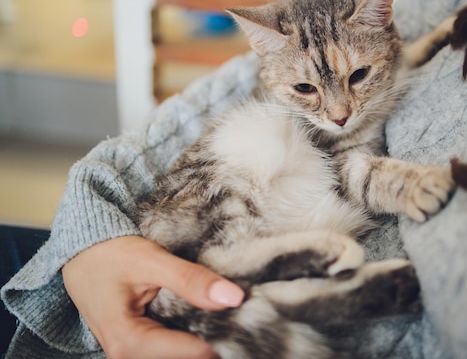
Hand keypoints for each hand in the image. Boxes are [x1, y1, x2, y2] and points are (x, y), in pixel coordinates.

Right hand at [62, 236, 243, 358]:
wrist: (80, 254)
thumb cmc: (109, 254)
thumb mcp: (151, 261)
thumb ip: (191, 280)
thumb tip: (234, 298)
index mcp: (129, 342)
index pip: (192, 353)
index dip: (224, 337)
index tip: (249, 318)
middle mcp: (129, 356)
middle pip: (188, 358)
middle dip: (217, 338)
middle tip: (242, 315)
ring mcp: (134, 354)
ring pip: (183, 355)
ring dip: (206, 336)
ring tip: (229, 315)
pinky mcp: (140, 346)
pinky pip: (174, 347)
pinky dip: (194, 334)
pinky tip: (210, 317)